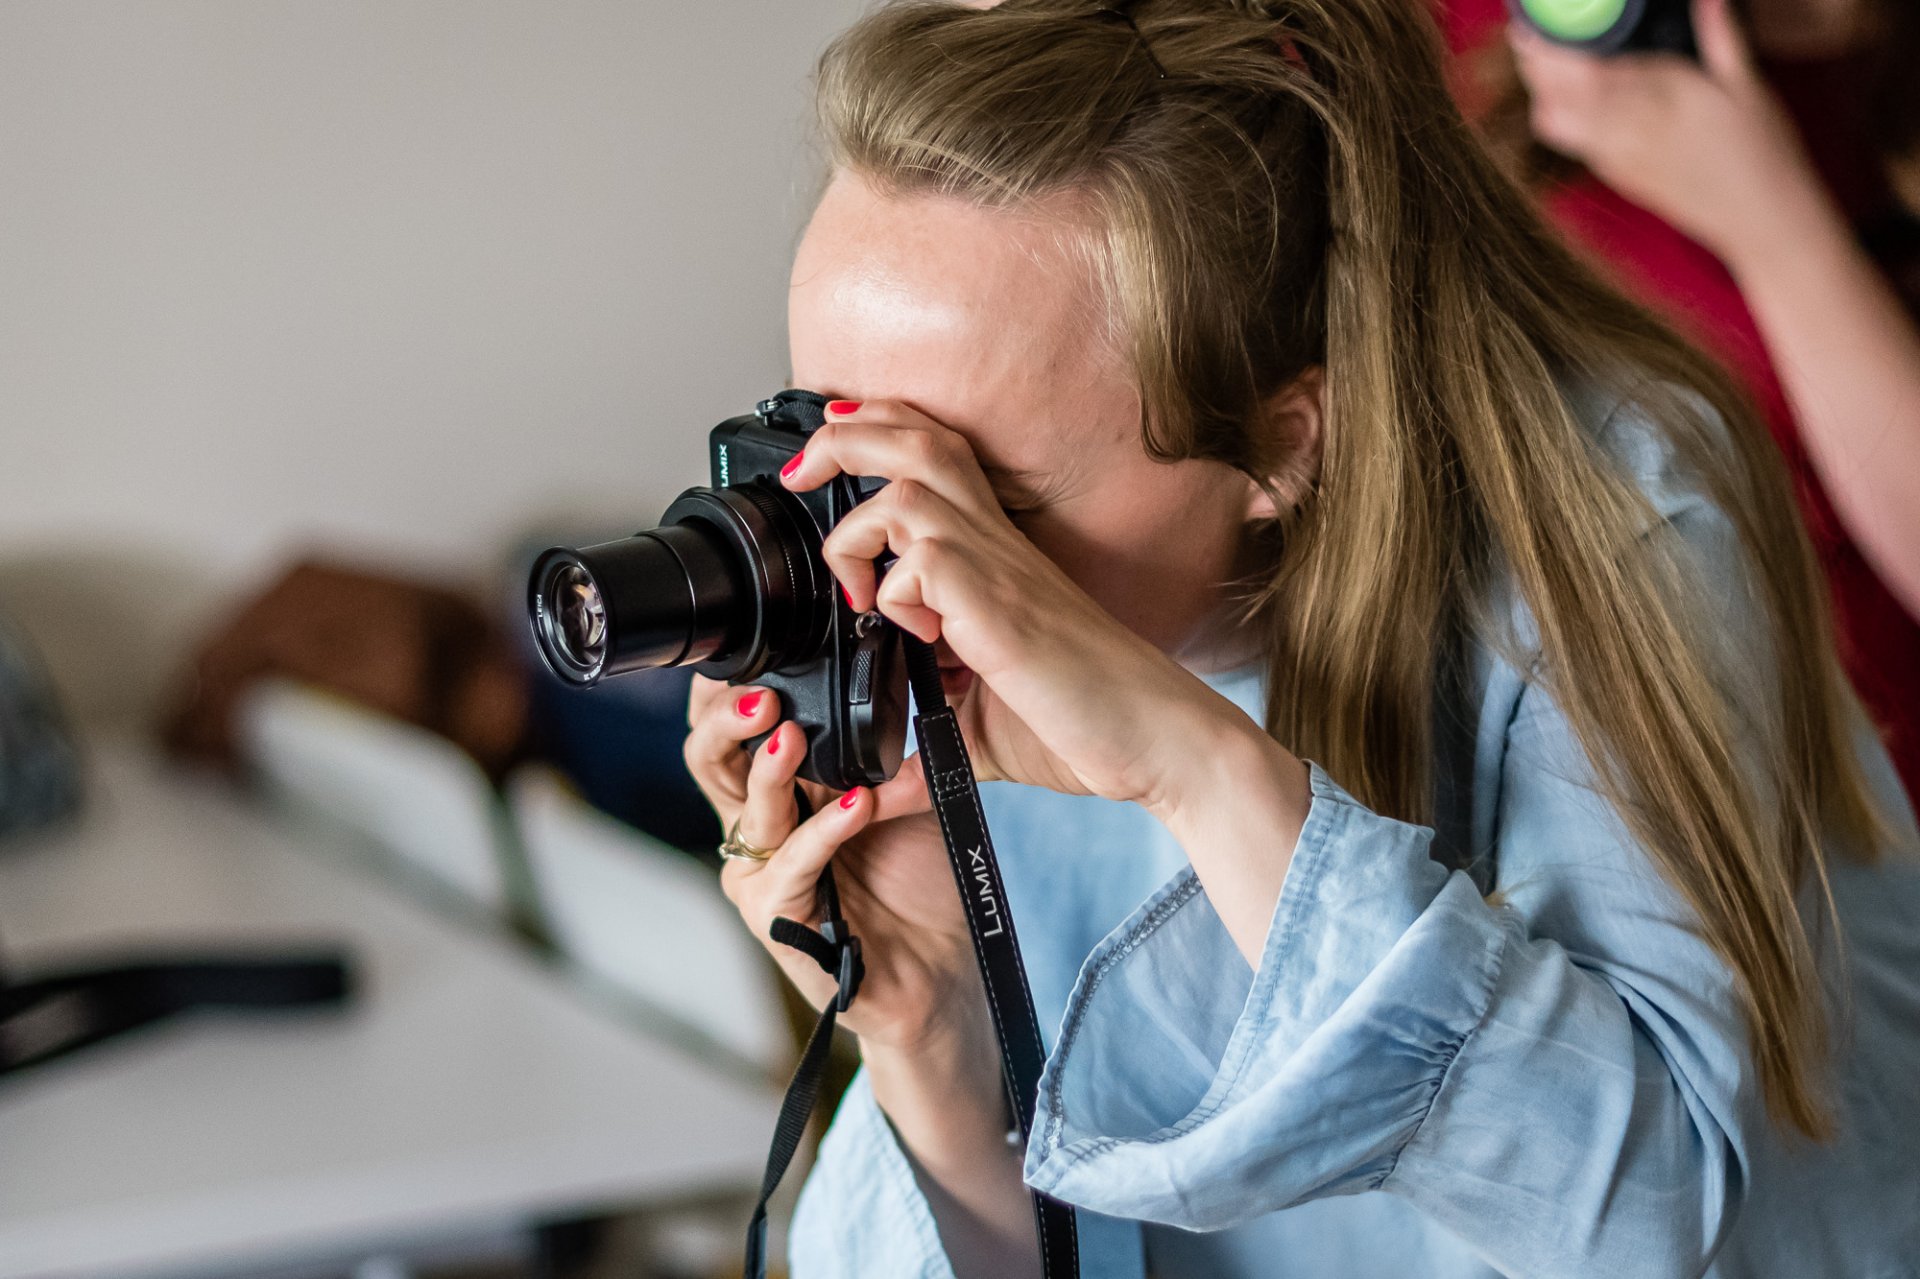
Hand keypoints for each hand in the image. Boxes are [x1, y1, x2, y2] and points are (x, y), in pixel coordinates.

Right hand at [685, 676, 988, 1053]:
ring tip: (793, 734)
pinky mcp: (777, 914)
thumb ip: (882, 744)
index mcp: (780, 788)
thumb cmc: (916, 881)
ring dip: (769, 767)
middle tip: (759, 693)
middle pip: (710, 760)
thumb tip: (887, 674)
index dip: (730, 689)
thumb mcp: (903, 792)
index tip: (752, 647)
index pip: (732, 729)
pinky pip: (794, 861)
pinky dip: (826, 829)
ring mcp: (761, 872)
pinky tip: (858, 805)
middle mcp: (758, 826)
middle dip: (726, 720)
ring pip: (746, 808)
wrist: (937, 970)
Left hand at [780, 398, 1237, 816]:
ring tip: (858, 588)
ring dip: (857, 527)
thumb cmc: (1087, 724)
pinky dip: (893, 593)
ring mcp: (997, 569)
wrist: (1159, 743)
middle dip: (843, 435)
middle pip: (914, 435)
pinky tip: (916, 642)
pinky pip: (920, 558)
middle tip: (801, 475)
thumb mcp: (978, 732)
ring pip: (907, 481)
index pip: (930, 454)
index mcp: (991, 557)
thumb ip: (924, 742)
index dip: (872, 435)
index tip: (820, 465)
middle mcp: (994, 546)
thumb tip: (878, 790)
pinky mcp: (997, 605)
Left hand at [1510, 0, 1817, 260]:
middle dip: (1535, 65)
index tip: (1528, 27)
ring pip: (1559, 122)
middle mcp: (1631, 129)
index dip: (1551, 50)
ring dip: (1541, 92)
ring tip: (1538, 63)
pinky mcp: (1617, 176)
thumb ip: (1721, 36)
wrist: (1759, 221)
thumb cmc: (1762, 151)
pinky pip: (1574, 145)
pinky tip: (1559, 98)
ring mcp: (1619, 157)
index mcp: (1662, 98)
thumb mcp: (1748, 86)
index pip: (1589, 70)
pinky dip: (1557, 118)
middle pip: (1560, 95)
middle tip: (1524, 37)